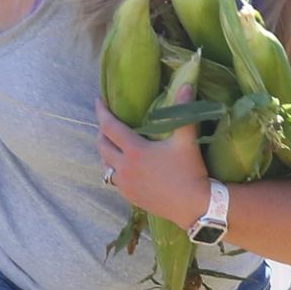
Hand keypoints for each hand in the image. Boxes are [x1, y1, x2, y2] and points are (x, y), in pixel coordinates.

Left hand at [95, 95, 209, 227]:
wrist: (192, 205)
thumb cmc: (190, 171)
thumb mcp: (186, 140)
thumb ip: (183, 111)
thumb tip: (187, 84)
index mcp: (134, 151)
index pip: (109, 127)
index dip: (101, 112)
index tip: (98, 102)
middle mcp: (123, 167)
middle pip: (101, 145)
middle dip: (101, 132)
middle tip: (107, 123)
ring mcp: (124, 184)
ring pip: (105, 164)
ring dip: (106, 152)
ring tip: (113, 144)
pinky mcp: (129, 196)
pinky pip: (114, 179)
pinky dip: (114, 168)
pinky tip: (123, 166)